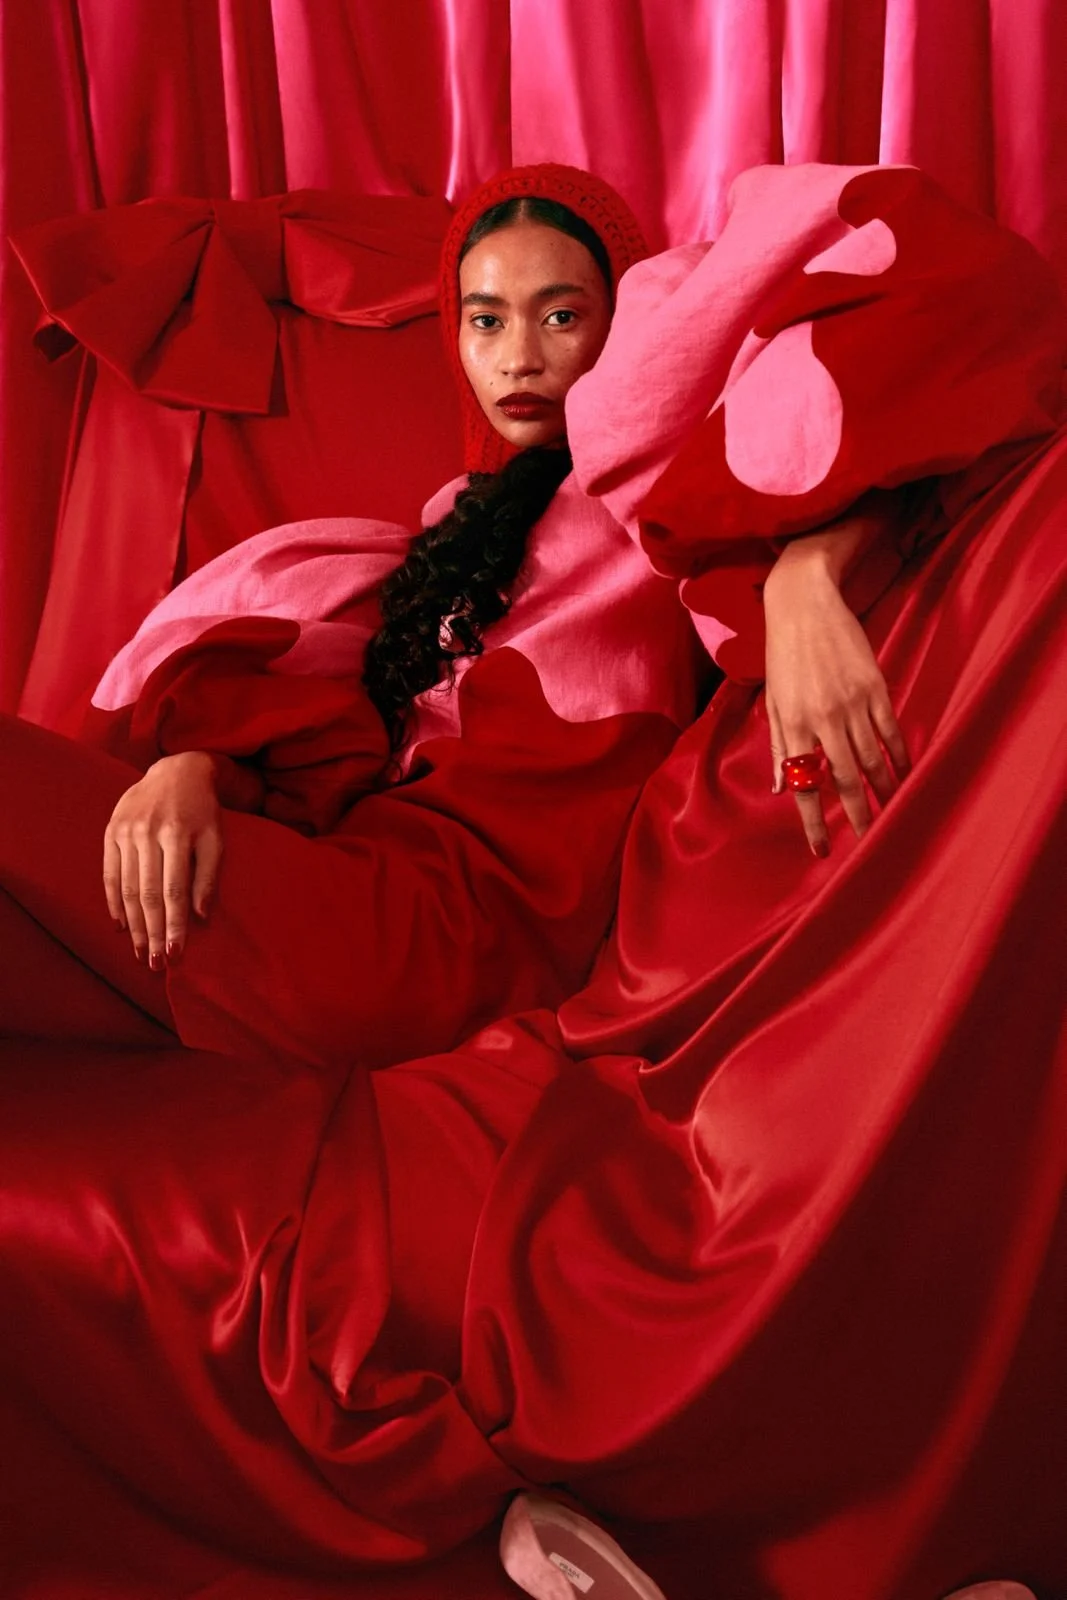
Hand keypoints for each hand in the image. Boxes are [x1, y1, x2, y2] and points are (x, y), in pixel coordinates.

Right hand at [103, 752, 222, 967]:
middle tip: (154, 964)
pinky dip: (114, 901)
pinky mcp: (111, 831)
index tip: (175, 955)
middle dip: (151, 933)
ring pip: (128, 888)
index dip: (173, 925)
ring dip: (133, 924)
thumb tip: (201, 916)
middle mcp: (147, 833)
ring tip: (139, 951)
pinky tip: (120, 925)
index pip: (174, 891)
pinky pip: (109, 873)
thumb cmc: (203, 811)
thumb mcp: (216, 838)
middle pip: (148, 894)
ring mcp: (126, 831)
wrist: (176, 771)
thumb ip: (208, 875)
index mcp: (177, 834)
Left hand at [763, 548, 908, 855]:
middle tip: (868, 841)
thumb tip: (780, 788)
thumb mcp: (773, 700)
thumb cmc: (783, 653)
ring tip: (892, 814)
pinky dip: (899, 756)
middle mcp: (823, 718)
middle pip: (845, 779)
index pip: (804, 785)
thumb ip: (779, 745)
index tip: (822, 850)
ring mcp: (852, 703)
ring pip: (873, 759)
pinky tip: (905, 774)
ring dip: (884, 791)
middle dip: (858, 815)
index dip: (813, 821)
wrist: (804, 603)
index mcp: (793, 724)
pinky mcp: (875, 687)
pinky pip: (890, 731)